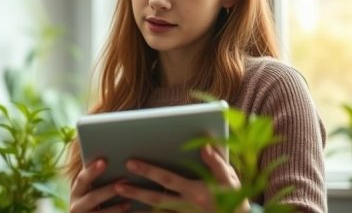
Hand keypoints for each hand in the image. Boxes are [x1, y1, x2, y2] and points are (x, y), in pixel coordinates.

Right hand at [70, 159, 130, 211]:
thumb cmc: (96, 196)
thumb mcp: (92, 187)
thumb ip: (96, 174)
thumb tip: (109, 156)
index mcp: (76, 191)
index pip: (82, 179)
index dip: (92, 171)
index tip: (104, 161)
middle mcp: (76, 206)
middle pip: (93, 197)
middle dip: (108, 190)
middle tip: (123, 181)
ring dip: (115, 208)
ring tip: (129, 201)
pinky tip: (130, 211)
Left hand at [114, 145, 249, 212]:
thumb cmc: (234, 196)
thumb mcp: (229, 178)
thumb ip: (216, 162)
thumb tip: (204, 145)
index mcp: (196, 191)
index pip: (167, 179)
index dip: (148, 171)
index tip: (130, 162)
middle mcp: (187, 206)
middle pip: (156, 199)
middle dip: (136, 192)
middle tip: (117, 185)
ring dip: (139, 206)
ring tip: (120, 198)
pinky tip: (134, 211)